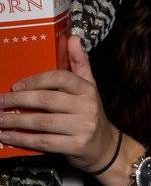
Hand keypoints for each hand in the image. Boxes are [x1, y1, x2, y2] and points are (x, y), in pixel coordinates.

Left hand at [0, 34, 118, 169]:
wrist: (105, 147)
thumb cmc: (89, 114)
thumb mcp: (89, 88)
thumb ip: (80, 63)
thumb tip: (74, 38)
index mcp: (88, 90)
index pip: (61, 78)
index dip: (36, 80)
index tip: (16, 86)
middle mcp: (88, 107)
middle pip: (46, 100)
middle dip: (17, 101)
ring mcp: (83, 127)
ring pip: (41, 122)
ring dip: (15, 121)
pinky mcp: (76, 145)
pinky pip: (43, 141)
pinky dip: (22, 139)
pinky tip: (7, 136)